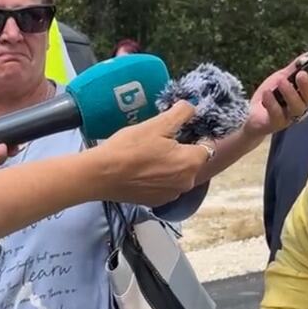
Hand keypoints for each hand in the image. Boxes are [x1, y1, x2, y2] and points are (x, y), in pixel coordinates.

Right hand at [95, 100, 212, 204]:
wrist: (101, 175)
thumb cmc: (130, 148)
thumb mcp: (157, 124)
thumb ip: (181, 113)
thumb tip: (192, 107)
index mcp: (191, 163)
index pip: (207, 145)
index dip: (196, 134)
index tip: (180, 128)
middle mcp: (187, 182)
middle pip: (193, 160)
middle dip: (182, 149)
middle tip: (161, 139)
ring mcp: (172, 194)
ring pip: (179, 173)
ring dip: (171, 164)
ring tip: (150, 153)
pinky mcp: (157, 201)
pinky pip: (166, 185)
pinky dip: (160, 177)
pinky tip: (143, 168)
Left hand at [244, 53, 307, 136]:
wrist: (252, 113)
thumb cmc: (272, 95)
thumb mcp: (283, 76)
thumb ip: (295, 66)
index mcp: (306, 90)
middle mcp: (302, 103)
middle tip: (300, 74)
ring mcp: (290, 115)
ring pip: (298, 107)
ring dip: (290, 93)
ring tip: (281, 82)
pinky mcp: (277, 123)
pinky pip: (278, 114)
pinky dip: (272, 102)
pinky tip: (266, 93)